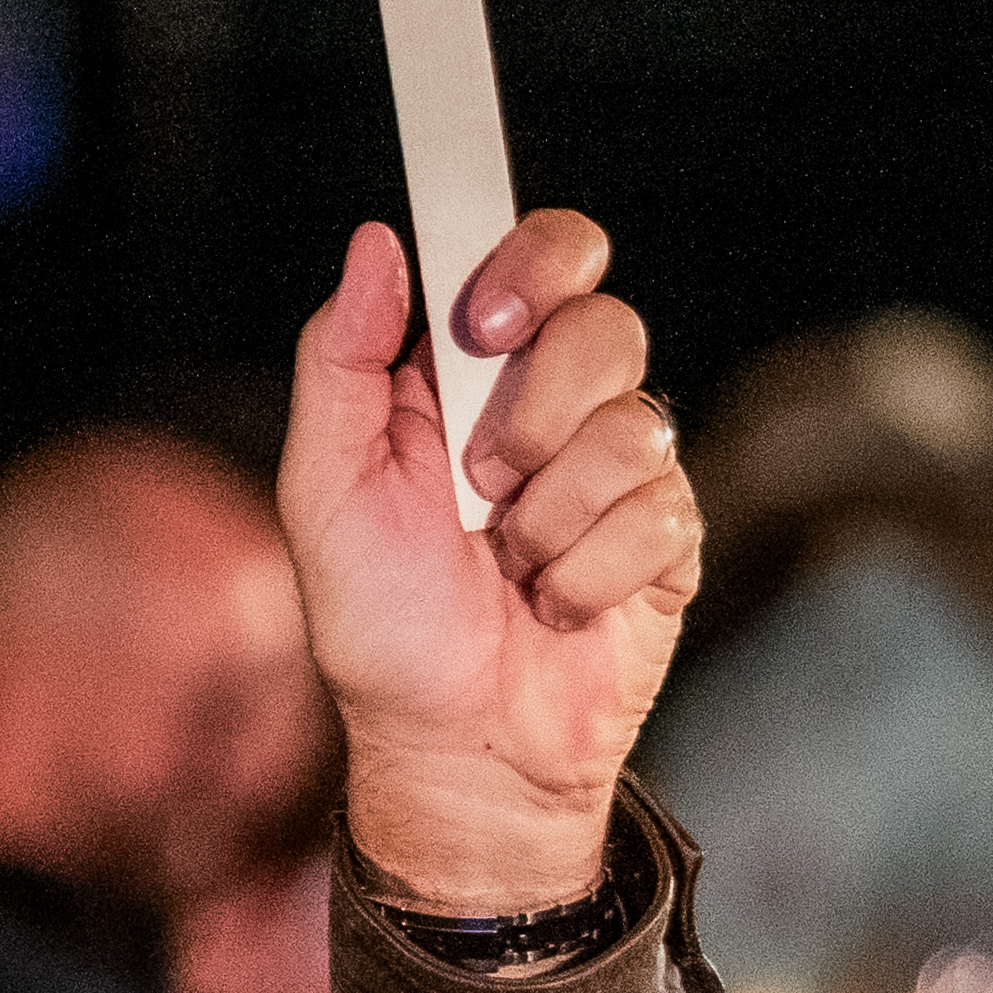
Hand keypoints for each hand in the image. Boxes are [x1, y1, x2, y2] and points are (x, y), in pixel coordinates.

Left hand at [284, 207, 697, 910]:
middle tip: (480, 480)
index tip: (487, 322)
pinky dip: (587, 574)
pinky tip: (553, 605)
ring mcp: (620, 471)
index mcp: (471, 369)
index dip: (534, 261)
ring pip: (636, 424)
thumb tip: (378, 243)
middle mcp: (555, 404)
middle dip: (536, 409)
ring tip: (508, 564)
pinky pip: (660, 513)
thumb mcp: (324, 487)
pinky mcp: (668, 540)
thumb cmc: (382, 625)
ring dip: (550, 513)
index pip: (546, 253)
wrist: (455, 749)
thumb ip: (341, 358)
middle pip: (607, 322)